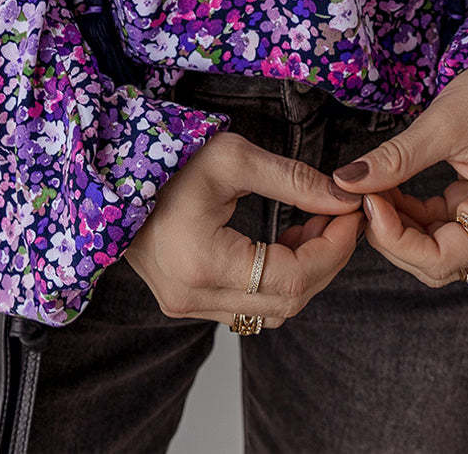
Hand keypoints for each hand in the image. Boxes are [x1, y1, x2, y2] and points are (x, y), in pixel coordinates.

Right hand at [124, 130, 364, 326]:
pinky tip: (285, 241)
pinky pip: (247, 305)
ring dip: (303, 272)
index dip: (333, 248)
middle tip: (340, 217)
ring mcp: (185, 304)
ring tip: (314, 224)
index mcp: (204, 264)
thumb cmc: (170, 156)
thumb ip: (294, 180)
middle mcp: (193, 297)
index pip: (294, 278)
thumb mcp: (234, 157)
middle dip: (325, 259)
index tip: (353, 213)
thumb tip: (344, 197)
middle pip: (287, 302)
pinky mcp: (184, 300)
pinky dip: (277, 279)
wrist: (114, 169)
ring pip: (270, 310)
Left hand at [331, 66, 467, 287]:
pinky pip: (439, 225)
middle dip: (393, 235)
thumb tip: (345, 181)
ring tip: (372, 189)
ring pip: (434, 245)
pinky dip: (410, 213)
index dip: (395, 239)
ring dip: (398, 225)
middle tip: (363, 197)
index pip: (440, 259)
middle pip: (436, 261)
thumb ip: (395, 159)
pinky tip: (388, 187)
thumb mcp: (442, 125)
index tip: (367, 201)